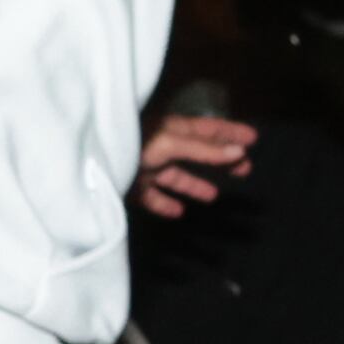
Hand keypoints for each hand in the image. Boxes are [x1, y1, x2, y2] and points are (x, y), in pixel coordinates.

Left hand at [136, 112, 259, 216]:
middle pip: (196, 153)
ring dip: (194, 184)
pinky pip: (151, 196)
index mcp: (171, 130)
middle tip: (245, 169)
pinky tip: (177, 213)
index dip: (230, 133)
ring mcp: (144, 166)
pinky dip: (164, 203)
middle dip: (220, 160)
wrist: (89, 162)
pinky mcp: (130, 185)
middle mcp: (160, 146)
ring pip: (174, 176)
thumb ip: (204, 149)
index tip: (254, 138)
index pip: (207, 130)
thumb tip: (240, 150)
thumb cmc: (131, 143)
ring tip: (213, 196)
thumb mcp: (170, 143)